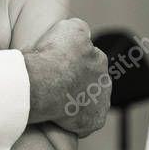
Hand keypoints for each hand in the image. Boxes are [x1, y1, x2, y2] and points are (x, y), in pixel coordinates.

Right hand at [22, 18, 109, 137]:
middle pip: (90, 82)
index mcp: (99, 59)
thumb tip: (83, 32)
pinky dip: (72, 120)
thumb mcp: (68, 27)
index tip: (58, 65)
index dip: (71, 63)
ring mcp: (101, 104)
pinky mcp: (93, 122)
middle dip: (77, 83)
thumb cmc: (52, 56)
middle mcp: (105, 82)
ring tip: (55, 100)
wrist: (44, 84)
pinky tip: (58, 115)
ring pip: (88, 103)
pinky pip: (83, 122)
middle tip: (56, 83)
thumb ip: (80, 27)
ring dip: (75, 101)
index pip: (88, 60)